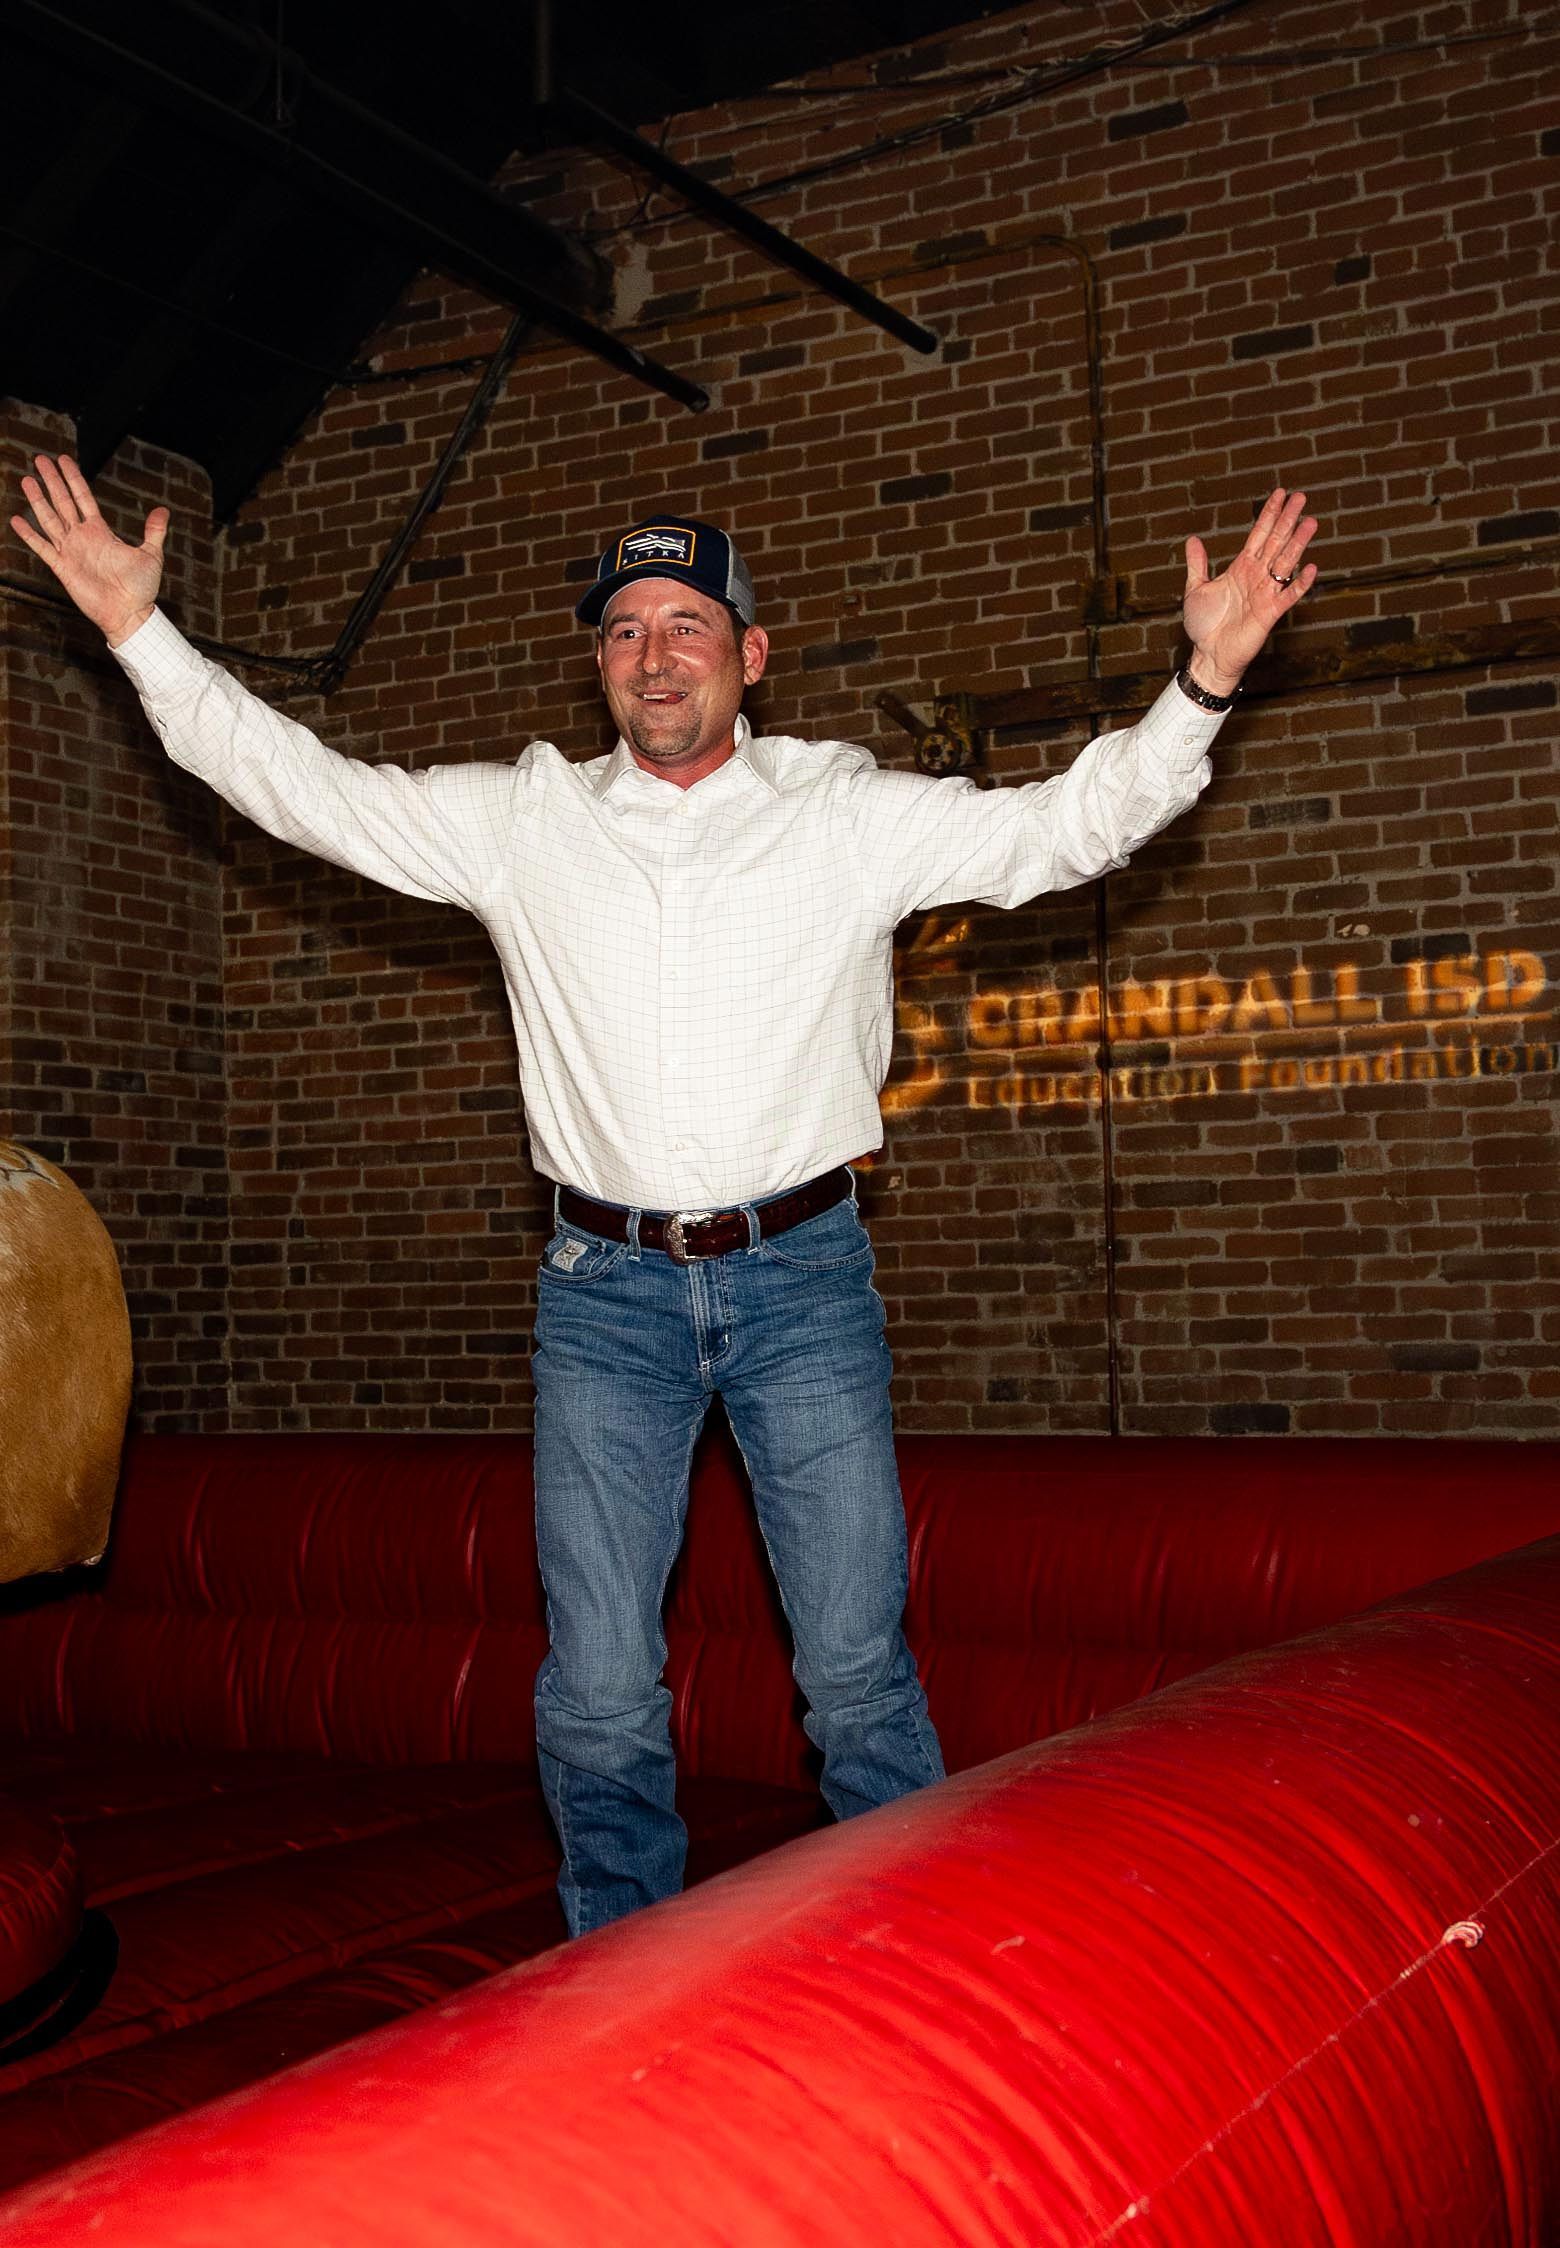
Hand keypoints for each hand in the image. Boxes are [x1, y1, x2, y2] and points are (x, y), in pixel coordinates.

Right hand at [9, 454, 168, 645]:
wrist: (129, 614)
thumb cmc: (140, 588)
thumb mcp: (151, 555)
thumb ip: (154, 531)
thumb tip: (163, 510)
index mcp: (101, 531)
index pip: (83, 497)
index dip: (73, 478)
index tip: (63, 459)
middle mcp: (82, 537)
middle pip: (62, 501)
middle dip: (51, 480)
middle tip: (39, 459)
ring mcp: (70, 551)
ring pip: (49, 519)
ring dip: (37, 500)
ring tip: (27, 480)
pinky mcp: (62, 567)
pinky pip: (42, 547)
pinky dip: (29, 535)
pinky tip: (16, 520)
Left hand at [1181, 487, 1318, 695]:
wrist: (1208, 655)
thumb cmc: (1204, 625)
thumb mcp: (1195, 589)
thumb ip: (1197, 564)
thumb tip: (1192, 540)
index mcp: (1241, 567)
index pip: (1259, 535)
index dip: (1269, 514)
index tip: (1280, 494)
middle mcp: (1256, 576)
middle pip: (1276, 542)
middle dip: (1287, 520)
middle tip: (1301, 497)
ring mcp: (1265, 593)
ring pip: (1285, 563)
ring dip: (1298, 543)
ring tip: (1310, 522)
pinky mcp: (1270, 613)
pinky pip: (1288, 596)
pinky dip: (1299, 584)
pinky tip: (1310, 568)